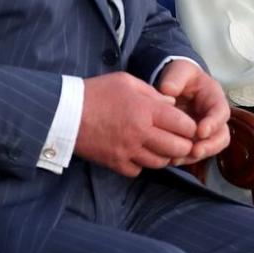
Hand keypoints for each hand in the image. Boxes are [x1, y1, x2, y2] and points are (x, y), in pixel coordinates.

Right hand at [76, 71, 198, 175]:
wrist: (64, 113)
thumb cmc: (95, 93)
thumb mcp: (126, 82)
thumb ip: (153, 93)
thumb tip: (172, 103)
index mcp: (146, 110)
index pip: (185, 125)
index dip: (190, 126)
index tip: (186, 124)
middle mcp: (141, 133)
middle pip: (178, 148)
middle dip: (183, 144)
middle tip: (179, 138)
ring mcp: (128, 151)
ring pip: (161, 162)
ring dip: (164, 155)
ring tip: (159, 145)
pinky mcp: (116, 163)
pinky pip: (139, 170)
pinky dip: (142, 164)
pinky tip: (137, 153)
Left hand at [155, 60, 230, 164]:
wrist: (176, 84)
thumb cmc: (181, 76)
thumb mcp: (179, 70)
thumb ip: (175, 78)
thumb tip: (168, 91)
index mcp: (214, 98)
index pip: (221, 112)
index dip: (214, 123)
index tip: (201, 131)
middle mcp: (214, 118)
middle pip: (222, 136)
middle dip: (210, 146)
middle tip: (195, 152)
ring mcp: (206, 131)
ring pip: (210, 148)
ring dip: (196, 156)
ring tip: (178, 159)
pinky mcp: (195, 140)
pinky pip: (194, 153)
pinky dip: (184, 158)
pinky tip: (171, 159)